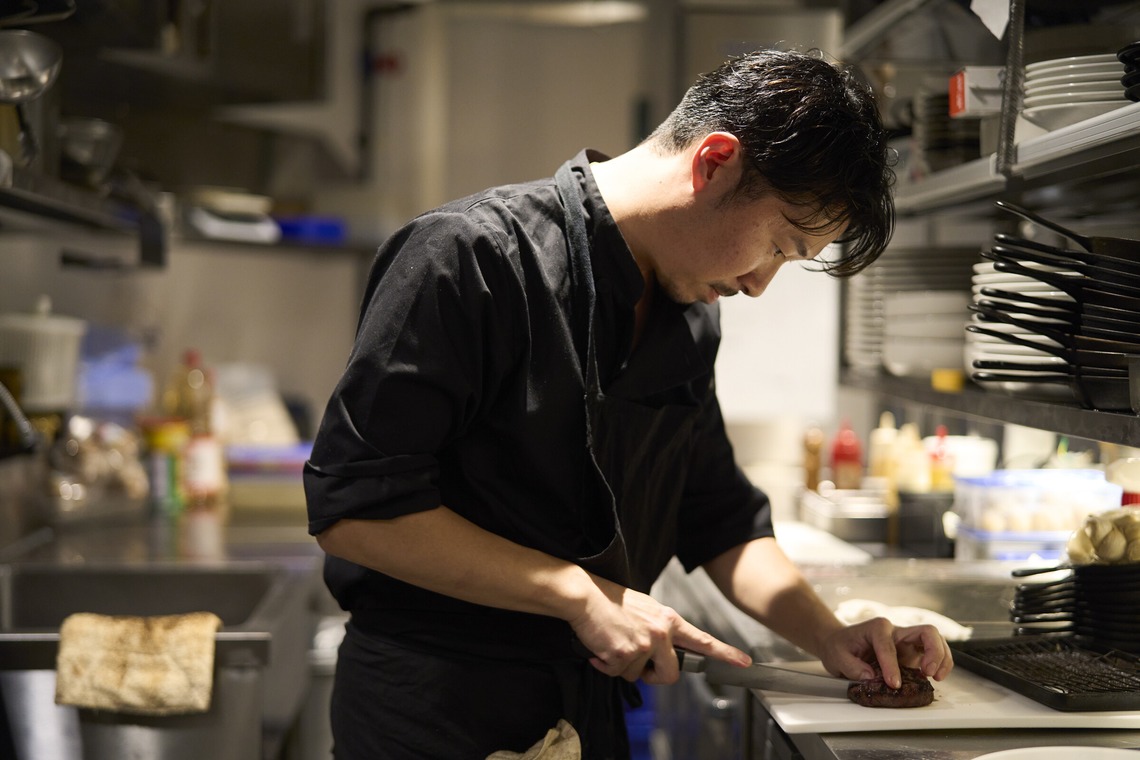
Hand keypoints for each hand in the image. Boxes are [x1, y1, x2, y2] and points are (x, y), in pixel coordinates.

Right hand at [568, 575, 750, 684]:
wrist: (585, 597)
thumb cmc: (612, 602)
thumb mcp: (646, 609)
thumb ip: (661, 629)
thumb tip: (662, 651)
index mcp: (669, 620)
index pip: (702, 639)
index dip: (725, 653)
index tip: (744, 662)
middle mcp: (660, 633)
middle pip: (671, 674)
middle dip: (655, 677)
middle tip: (640, 667)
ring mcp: (643, 645)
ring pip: (638, 676)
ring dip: (623, 666)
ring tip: (613, 644)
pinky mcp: (624, 655)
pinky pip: (617, 674)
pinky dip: (606, 666)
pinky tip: (601, 648)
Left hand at [816, 617, 953, 688]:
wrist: (839, 643)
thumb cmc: (839, 647)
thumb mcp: (837, 656)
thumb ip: (852, 666)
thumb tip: (871, 676)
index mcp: (877, 628)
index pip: (889, 645)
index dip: (892, 666)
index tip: (893, 683)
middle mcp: (895, 631)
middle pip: (927, 632)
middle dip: (933, 652)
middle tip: (928, 672)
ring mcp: (906, 642)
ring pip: (935, 640)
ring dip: (942, 658)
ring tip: (936, 676)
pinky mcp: (911, 653)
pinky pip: (933, 653)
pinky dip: (940, 664)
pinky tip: (935, 677)